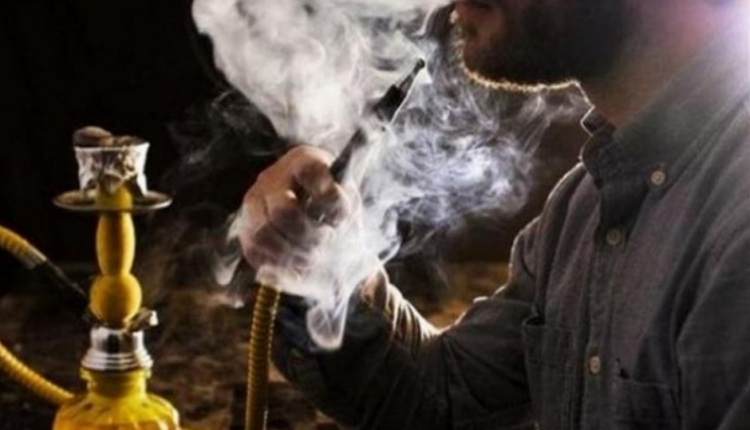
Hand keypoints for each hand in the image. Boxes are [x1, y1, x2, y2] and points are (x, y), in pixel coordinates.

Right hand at [237, 145, 358, 273]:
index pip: (312, 173)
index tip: (339, 217)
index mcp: (302, 161)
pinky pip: (253, 251)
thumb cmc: (330, 200)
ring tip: (311, 257)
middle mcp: (272, 178)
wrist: (306, 202)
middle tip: (325, 240)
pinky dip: (276, 265)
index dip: (329, 199)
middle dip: (309, 235)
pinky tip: (295, 264)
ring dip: (291, 254)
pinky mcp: (244, 226)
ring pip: (263, 234)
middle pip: (283, 211)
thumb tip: (333, 222)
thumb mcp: (344, 196)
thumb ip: (342, 206)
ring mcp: (254, 202)